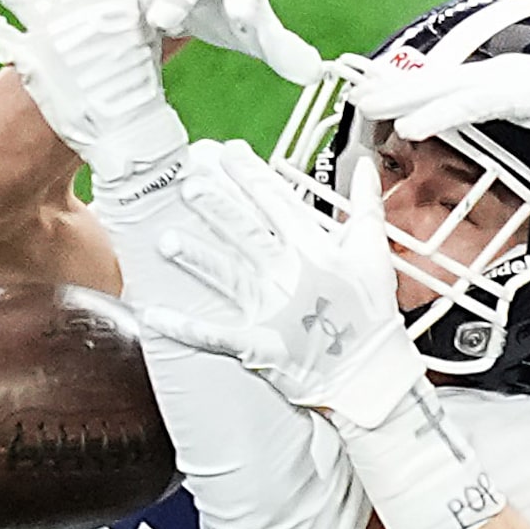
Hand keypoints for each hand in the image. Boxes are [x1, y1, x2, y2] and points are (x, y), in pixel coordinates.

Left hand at [147, 146, 501, 528]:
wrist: (373, 375)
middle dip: (216, 206)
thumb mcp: (376, 253)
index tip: (227, 152)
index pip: (277, 201)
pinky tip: (153, 315)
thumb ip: (366, 205)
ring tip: (165, 239)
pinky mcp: (260, 345)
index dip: (250, 174)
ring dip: (196, 257)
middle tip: (186, 182)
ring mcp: (273, 310)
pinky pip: (216, 335)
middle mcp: (290, 274)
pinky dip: (185, 327)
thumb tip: (368, 166)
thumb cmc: (373, 316)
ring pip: (228, 275)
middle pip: (246, 232)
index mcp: (315, 249)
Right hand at [352, 47, 529, 245]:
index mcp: (520, 87)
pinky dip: (415, 88)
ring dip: (400, 88)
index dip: (440, 114)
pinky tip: (389, 95)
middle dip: (403, 93)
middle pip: (443, 82)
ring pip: (438, 79)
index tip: (408, 128)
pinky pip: (445, 84)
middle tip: (361, 103)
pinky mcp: (489, 84)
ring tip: (360, 95)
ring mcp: (492, 76)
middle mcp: (501, 75)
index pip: (472, 101)